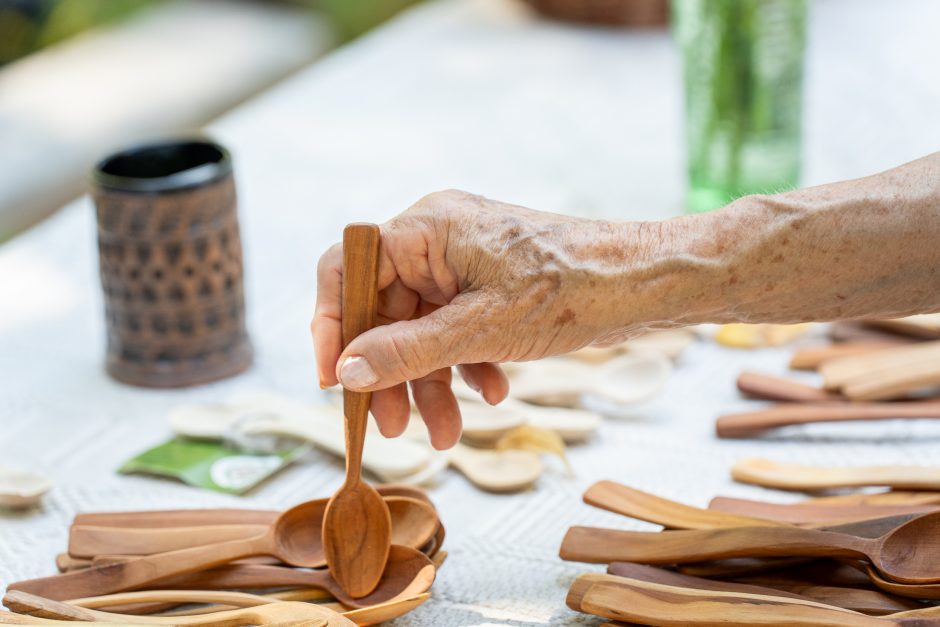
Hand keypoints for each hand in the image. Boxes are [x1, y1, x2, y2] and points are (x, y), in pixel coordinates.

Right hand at [312, 190, 650, 448]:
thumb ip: (407, 351)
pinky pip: (456, 328)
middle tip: (391, 426)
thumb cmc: (570, 289)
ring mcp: (464, 264)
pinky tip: (493, 393)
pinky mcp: (488, 287)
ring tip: (445, 432)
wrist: (644, 283)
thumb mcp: (480, 329)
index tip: (330, 381)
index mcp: (426, 228)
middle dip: (389, 372)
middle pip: (384, 309)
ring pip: (421, 328)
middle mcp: (437, 240)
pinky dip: (465, 365)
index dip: (330, 325)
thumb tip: (345, 372)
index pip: (347, 269)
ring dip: (430, 381)